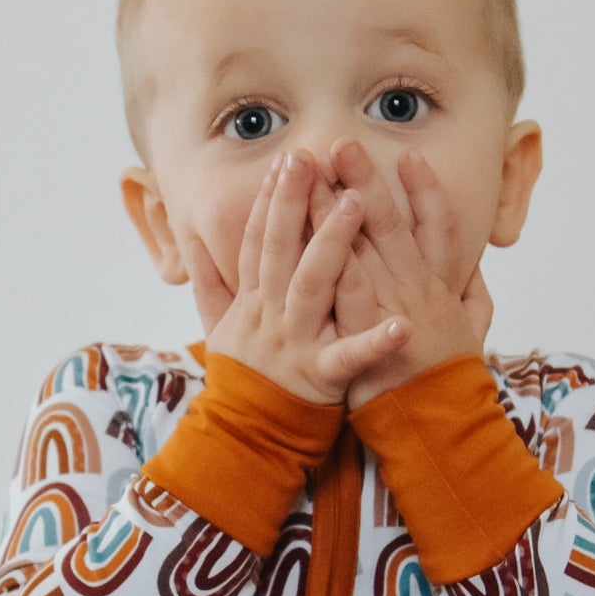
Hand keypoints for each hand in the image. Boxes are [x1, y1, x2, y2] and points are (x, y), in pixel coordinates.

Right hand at [185, 150, 412, 403]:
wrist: (245, 436)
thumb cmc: (243, 379)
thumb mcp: (216, 329)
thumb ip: (209, 285)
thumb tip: (192, 244)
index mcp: (253, 301)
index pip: (259, 241)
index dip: (270, 200)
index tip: (284, 161)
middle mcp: (270, 314)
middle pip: (280, 250)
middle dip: (294, 203)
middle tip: (310, 159)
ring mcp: (294, 342)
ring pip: (312, 286)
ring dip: (332, 244)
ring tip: (355, 205)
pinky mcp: (320, 375)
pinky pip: (350, 356)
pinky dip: (375, 342)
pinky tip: (402, 326)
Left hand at [304, 140, 494, 411]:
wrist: (438, 426)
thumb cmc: (448, 379)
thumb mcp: (473, 330)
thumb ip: (472, 292)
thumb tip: (473, 262)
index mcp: (440, 285)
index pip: (436, 226)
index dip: (425, 190)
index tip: (409, 156)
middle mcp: (415, 290)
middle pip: (388, 225)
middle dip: (365, 180)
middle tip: (342, 143)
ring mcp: (389, 310)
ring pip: (358, 249)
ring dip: (333, 210)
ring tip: (313, 177)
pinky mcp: (363, 336)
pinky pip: (343, 293)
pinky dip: (328, 261)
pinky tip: (308, 235)